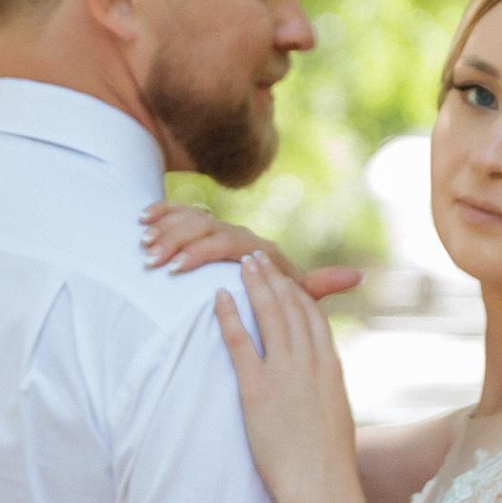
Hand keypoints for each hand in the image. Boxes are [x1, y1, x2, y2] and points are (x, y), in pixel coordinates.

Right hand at [140, 205, 361, 300]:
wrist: (260, 277)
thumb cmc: (277, 291)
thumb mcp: (295, 291)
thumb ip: (317, 285)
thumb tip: (359, 276)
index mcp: (255, 247)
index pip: (227, 242)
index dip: (200, 254)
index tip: (178, 270)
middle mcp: (235, 232)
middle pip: (203, 227)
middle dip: (176, 244)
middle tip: (153, 264)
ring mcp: (214, 227)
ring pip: (188, 219)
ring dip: (165, 231)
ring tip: (144, 250)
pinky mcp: (195, 226)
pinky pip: (177, 211)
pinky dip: (160, 213)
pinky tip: (142, 222)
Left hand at [211, 248, 360, 502]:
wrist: (320, 483)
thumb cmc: (328, 460)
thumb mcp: (336, 415)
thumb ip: (328, 393)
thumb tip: (326, 387)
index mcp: (330, 367)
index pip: (313, 317)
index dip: (297, 292)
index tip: (286, 276)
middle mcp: (309, 362)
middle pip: (290, 307)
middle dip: (274, 279)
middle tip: (258, 258)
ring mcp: (284, 373)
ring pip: (269, 316)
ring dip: (254, 286)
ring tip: (242, 265)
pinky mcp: (257, 389)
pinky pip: (240, 342)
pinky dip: (229, 316)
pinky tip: (219, 298)